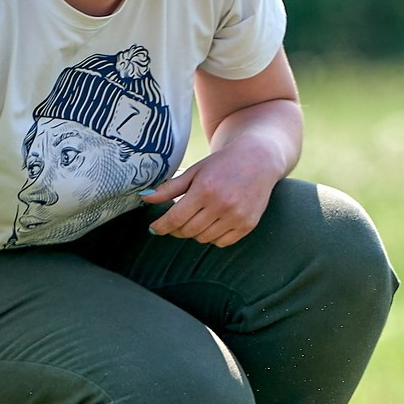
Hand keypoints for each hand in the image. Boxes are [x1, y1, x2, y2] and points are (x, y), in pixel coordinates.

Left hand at [141, 145, 281, 245]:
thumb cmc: (222, 164)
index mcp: (205, 190)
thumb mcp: (194, 172)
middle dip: (176, 229)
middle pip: (188, 230)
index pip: (175, 218)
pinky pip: (222, 242)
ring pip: (203, 238)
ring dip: (195, 232)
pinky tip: (213, 223)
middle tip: (175, 221)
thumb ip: (169, 188)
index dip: (161, 226)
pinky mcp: (248, 224)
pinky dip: (213, 237)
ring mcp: (236, 216)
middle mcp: (221, 205)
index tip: (154, 228)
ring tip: (197, 218)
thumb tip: (145, 198)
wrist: (258, 160)